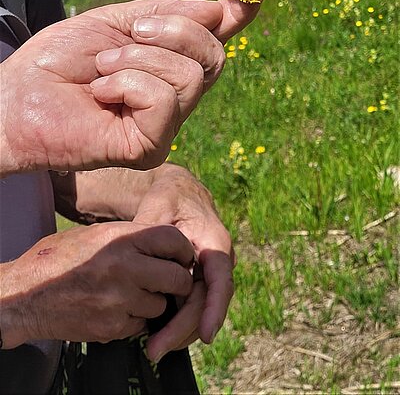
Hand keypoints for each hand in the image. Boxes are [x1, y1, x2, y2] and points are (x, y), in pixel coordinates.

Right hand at [0, 223, 193, 348]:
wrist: (27, 295)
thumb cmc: (61, 258)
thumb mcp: (98, 234)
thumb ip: (132, 237)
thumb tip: (167, 243)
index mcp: (121, 238)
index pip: (173, 239)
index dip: (182, 249)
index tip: (181, 256)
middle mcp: (124, 267)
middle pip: (177, 277)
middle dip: (177, 281)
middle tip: (170, 281)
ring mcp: (119, 300)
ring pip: (161, 305)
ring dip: (154, 302)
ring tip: (133, 293)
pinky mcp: (112, 327)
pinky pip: (141, 324)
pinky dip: (135, 319)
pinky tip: (117, 308)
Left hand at [2, 0, 268, 174]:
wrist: (17, 94)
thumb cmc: (60, 61)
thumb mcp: (119, 22)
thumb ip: (171, 14)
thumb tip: (225, 6)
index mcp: (167, 63)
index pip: (215, 39)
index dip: (240, 13)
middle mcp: (174, 96)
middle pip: (215, 55)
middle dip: (173, 29)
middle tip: (130, 35)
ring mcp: (165, 124)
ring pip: (192, 75)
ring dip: (136, 58)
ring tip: (102, 70)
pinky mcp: (150, 147)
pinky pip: (164, 99)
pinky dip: (127, 83)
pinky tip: (102, 95)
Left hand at [131, 164, 233, 361]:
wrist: (180, 192)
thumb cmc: (169, 198)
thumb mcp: (159, 206)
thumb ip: (150, 231)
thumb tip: (139, 255)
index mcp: (215, 241)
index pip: (220, 280)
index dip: (214, 308)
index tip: (206, 335)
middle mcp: (218, 261)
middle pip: (207, 304)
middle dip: (184, 330)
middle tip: (155, 350)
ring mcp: (209, 273)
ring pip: (201, 311)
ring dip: (180, 332)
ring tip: (153, 349)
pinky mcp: (198, 281)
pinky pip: (192, 306)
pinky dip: (177, 322)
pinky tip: (155, 334)